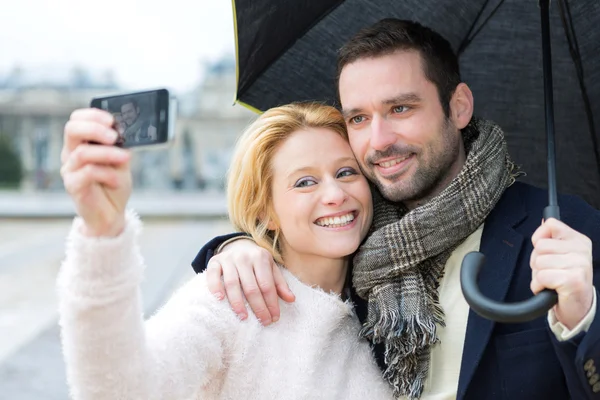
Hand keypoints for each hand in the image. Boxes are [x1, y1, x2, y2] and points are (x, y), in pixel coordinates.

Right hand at [61, 108, 131, 236]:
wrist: (112, 214)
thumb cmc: (114, 185)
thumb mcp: (121, 161)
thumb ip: (120, 145)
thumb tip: (126, 130)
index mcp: (81, 144)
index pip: (77, 120)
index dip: (93, 115)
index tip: (112, 120)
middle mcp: (71, 154)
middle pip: (72, 130)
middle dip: (95, 129)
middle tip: (114, 136)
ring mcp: (69, 170)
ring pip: (82, 152)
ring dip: (107, 153)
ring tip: (125, 159)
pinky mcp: (73, 186)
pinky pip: (88, 172)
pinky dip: (107, 174)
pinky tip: (117, 181)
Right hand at [206, 238, 294, 324]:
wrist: (237, 245)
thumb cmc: (256, 262)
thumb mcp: (271, 268)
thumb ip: (280, 284)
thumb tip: (291, 299)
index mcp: (261, 257)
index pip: (267, 284)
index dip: (271, 303)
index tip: (274, 318)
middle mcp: (244, 257)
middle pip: (251, 287)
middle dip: (258, 307)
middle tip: (263, 322)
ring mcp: (228, 259)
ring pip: (233, 283)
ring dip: (238, 302)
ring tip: (243, 317)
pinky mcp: (214, 261)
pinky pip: (213, 275)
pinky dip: (215, 287)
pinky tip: (220, 299)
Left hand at [531, 218, 593, 329]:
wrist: (577, 307)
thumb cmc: (564, 280)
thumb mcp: (559, 255)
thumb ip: (551, 238)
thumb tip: (544, 220)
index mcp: (579, 240)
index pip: (551, 224)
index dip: (539, 238)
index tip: (544, 251)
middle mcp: (582, 250)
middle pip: (540, 246)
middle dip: (537, 262)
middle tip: (549, 272)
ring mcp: (579, 264)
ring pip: (539, 262)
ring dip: (538, 275)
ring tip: (551, 281)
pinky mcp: (573, 280)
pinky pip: (541, 277)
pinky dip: (539, 286)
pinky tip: (550, 289)